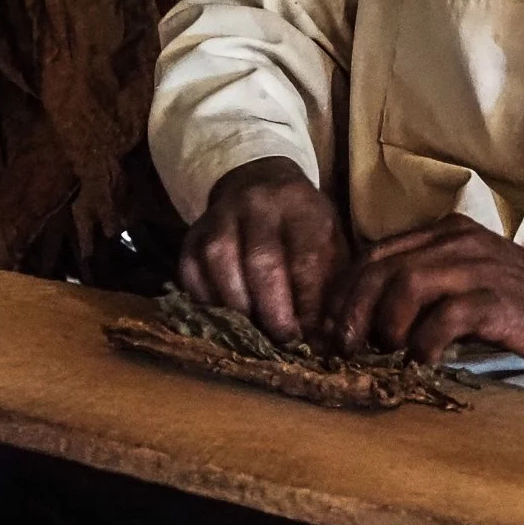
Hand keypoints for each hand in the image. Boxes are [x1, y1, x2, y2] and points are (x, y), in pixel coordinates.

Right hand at [179, 157, 345, 345]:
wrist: (259, 183)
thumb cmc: (302, 226)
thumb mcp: (330, 241)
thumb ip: (331, 286)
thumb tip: (326, 337)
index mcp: (300, 204)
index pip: (305, 258)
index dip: (309, 303)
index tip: (312, 335)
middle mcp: (257, 203)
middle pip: (261, 260)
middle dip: (273, 310)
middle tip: (283, 341)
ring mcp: (219, 216)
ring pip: (221, 263)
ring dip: (238, 308)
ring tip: (254, 334)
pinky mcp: (192, 234)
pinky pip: (192, 272)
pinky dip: (208, 303)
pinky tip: (226, 321)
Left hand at [322, 215, 523, 367]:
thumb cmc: (522, 302)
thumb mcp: (466, 281)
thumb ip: (424, 288)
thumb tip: (367, 324)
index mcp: (443, 234)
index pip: (373, 255)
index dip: (343, 293)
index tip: (329, 330)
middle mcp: (454, 241)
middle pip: (380, 268)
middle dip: (351, 311)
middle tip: (342, 348)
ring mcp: (477, 266)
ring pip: (405, 284)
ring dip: (385, 326)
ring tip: (386, 354)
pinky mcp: (497, 298)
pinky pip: (445, 317)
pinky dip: (424, 343)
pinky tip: (424, 363)